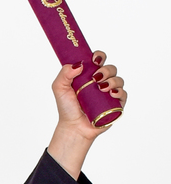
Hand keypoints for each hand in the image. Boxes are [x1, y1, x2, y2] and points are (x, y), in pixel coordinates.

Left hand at [47, 50, 125, 178]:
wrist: (73, 127)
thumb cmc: (67, 108)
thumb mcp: (59, 88)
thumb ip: (64, 73)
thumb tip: (79, 64)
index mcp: (89, 75)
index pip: (98, 60)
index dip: (99, 56)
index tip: (94, 60)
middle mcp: (101, 82)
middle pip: (110, 68)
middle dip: (105, 69)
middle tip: (96, 77)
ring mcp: (109, 92)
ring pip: (118, 79)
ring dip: (112, 80)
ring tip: (101, 88)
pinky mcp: (116, 104)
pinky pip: (123, 94)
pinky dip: (119, 92)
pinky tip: (112, 93)